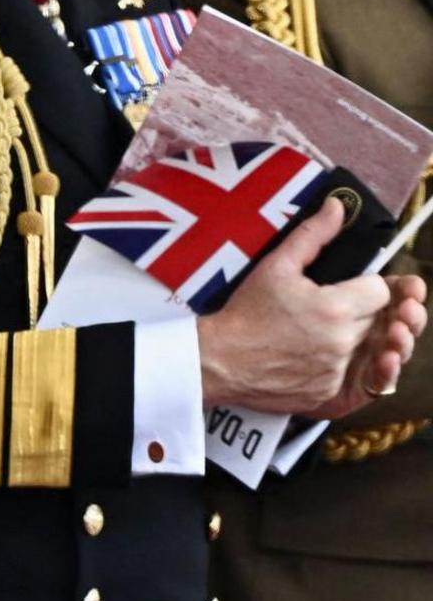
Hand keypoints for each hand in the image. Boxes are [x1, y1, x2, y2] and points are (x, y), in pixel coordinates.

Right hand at [202, 198, 427, 417]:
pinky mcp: (331, 393)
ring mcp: (339, 370)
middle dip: (369, 312)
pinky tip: (328, 357)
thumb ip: (312, 235)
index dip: (369, 286)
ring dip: (364, 340)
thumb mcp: (275, 266)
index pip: (382, 291)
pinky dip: (348, 368)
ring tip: (337, 332)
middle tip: (342, 308)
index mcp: (336, 307)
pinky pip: (357, 378)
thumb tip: (338, 206)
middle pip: (381, 320)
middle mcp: (344, 341)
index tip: (352, 286)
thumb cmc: (245, 312)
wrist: (219, 360)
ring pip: (372, 350)